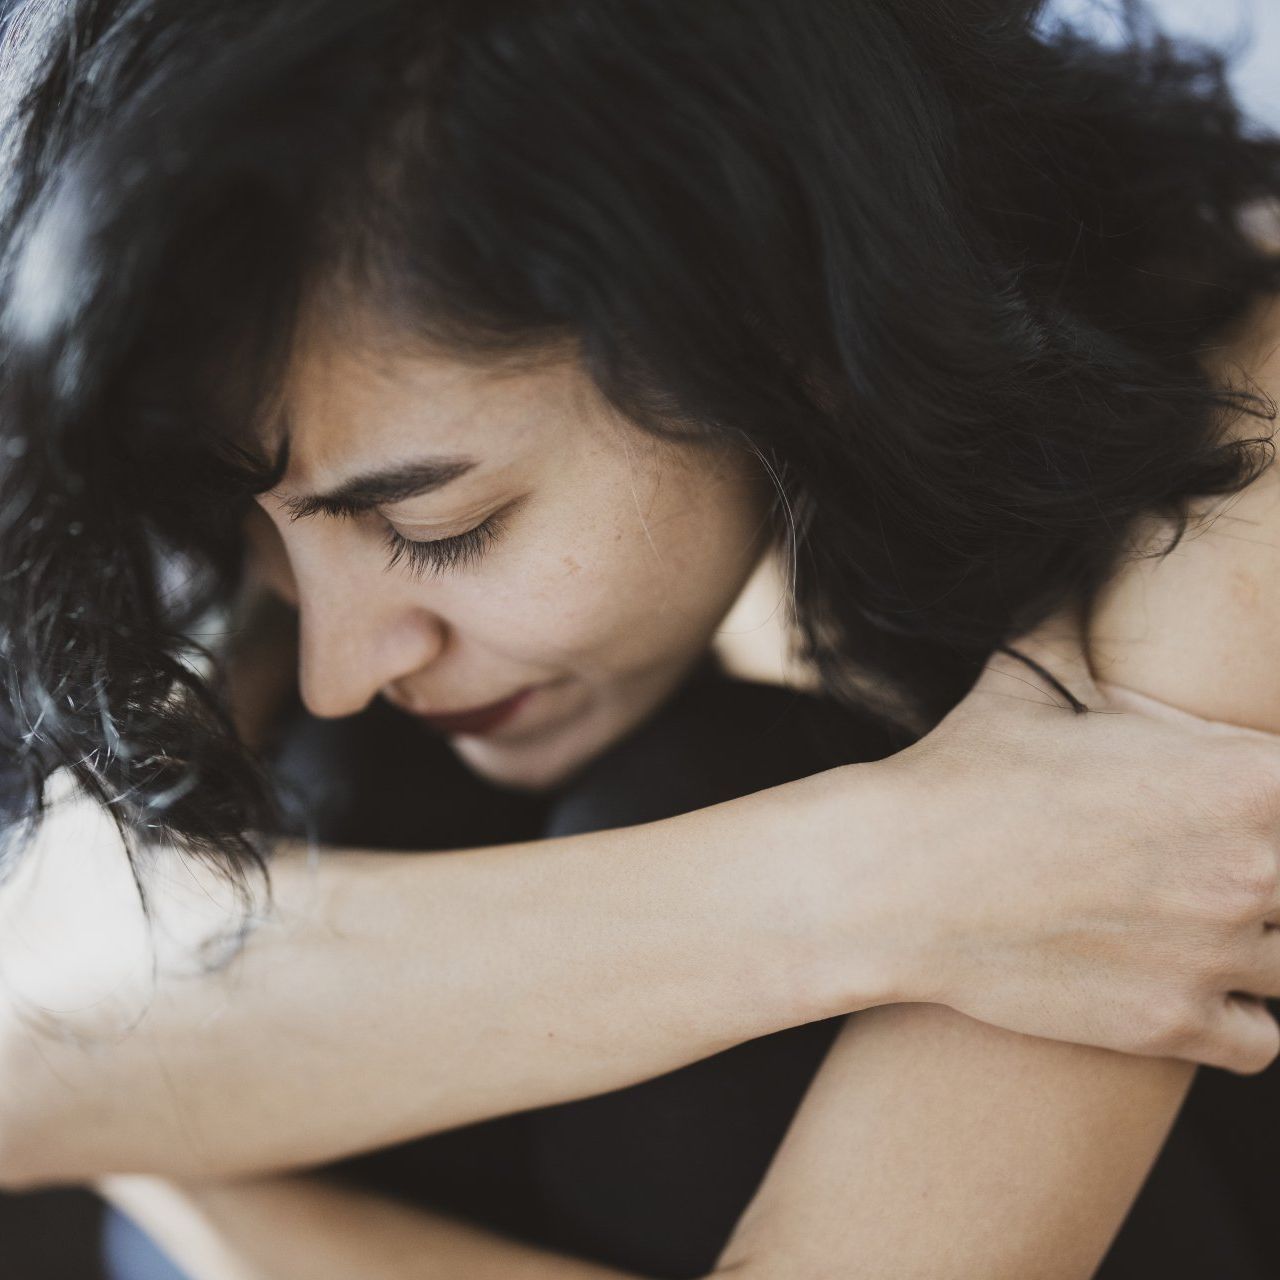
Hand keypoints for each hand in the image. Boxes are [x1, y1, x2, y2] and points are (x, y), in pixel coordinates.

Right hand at [861, 616, 1279, 1074]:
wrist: (895, 879)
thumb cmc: (962, 773)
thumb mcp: (1025, 679)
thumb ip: (1071, 623)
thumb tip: (1075, 556)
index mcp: (1245, 777)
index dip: (1273, 796)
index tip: (1242, 807)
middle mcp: (1253, 868)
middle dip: (1267, 867)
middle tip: (1208, 858)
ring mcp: (1217, 954)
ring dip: (1265, 941)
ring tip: (1205, 920)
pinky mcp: (1173, 1022)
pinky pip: (1265, 1041)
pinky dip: (1246, 1016)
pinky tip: (1197, 983)